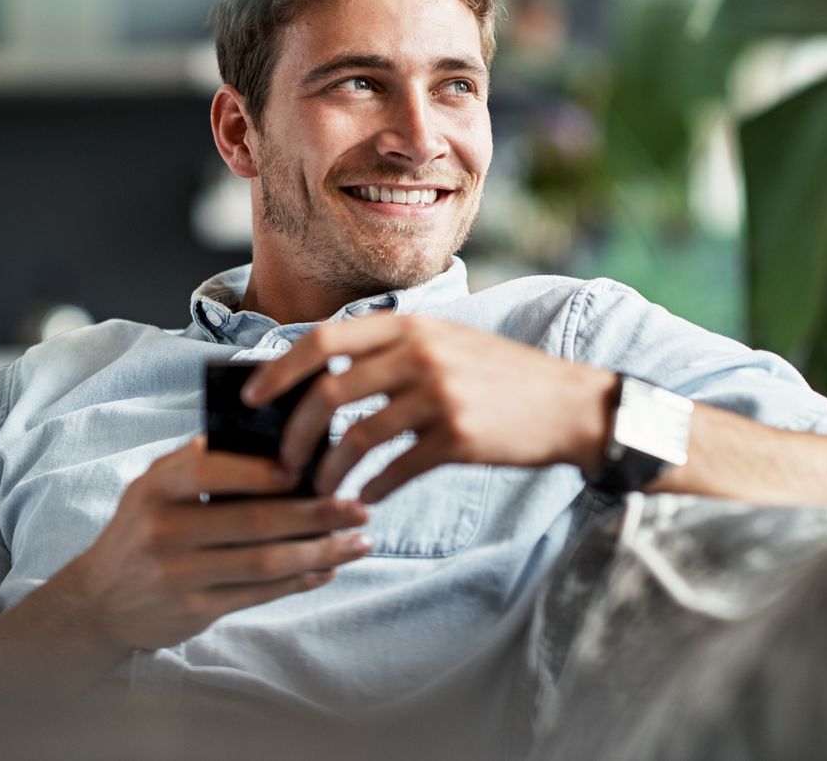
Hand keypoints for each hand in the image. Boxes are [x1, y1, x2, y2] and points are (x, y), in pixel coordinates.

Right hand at [54, 437, 370, 650]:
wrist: (99, 600)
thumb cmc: (142, 529)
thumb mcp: (154, 486)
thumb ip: (199, 461)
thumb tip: (272, 439)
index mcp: (157, 488)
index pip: (210, 469)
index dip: (261, 470)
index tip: (308, 466)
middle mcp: (164, 530)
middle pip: (253, 521)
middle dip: (315, 514)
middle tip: (358, 507)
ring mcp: (178, 574)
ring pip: (265, 562)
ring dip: (320, 551)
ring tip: (359, 542)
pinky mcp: (194, 610)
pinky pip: (260, 593)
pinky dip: (300, 580)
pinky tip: (329, 568)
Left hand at [243, 314, 617, 502]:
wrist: (572, 405)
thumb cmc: (503, 377)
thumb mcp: (449, 342)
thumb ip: (395, 350)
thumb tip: (326, 376)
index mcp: (411, 326)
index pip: (325, 340)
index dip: (280, 370)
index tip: (253, 398)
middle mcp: (420, 354)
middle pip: (329, 391)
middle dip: (294, 432)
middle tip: (282, 462)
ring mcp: (439, 395)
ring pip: (357, 436)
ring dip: (329, 470)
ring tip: (319, 490)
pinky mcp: (458, 437)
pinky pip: (395, 469)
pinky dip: (371, 488)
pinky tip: (364, 499)